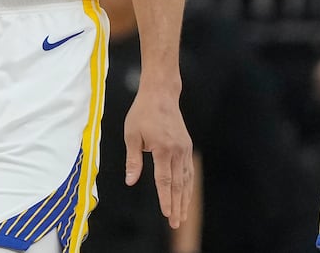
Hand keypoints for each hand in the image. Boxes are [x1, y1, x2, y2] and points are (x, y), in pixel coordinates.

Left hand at [124, 84, 193, 227]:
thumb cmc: (142, 113)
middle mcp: (177, 152)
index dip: (165, 199)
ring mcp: (185, 150)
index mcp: (162, 149)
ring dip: (185, 199)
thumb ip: (133, 160)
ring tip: (183, 216)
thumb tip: (130, 181)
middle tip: (176, 224)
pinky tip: (186, 195)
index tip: (167, 215)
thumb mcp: (131, 135)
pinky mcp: (187, 147)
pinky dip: (188, 185)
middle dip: (177, 206)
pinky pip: (189, 171)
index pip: (164, 181)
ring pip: (186, 180)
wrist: (161, 95)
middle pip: (178, 185)